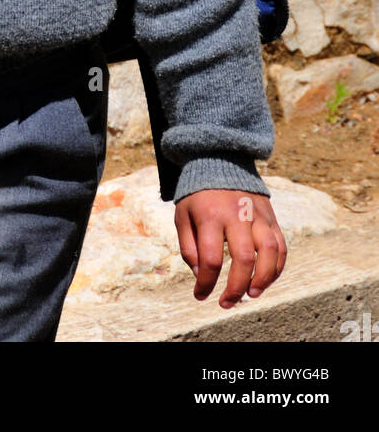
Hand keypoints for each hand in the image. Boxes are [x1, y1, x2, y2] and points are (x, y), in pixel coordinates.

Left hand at [174, 189, 286, 308]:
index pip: (211, 259)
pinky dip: (277, 267)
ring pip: (269, 252)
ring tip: (251, 294)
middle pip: (244, 258)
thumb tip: (202, 275)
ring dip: (263, 279)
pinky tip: (265, 280)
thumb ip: (189, 247)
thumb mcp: (183, 216)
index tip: (200, 295)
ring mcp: (257, 214)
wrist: (218, 162)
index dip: (206, 283)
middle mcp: (237, 214)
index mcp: (210, 215)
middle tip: (226, 303)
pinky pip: (281, 245)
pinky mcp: (271, 216)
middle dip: (236, 288)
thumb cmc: (198, 196)